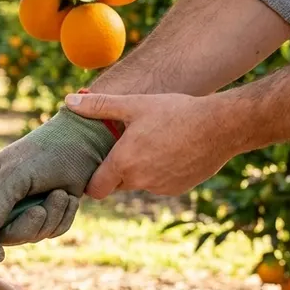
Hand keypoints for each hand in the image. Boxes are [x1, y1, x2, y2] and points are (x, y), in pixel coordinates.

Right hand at [0, 110, 116, 262]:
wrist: (85, 142)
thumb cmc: (46, 151)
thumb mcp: (16, 175)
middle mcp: (3, 203)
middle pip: (5, 238)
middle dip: (26, 226)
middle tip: (40, 209)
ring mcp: (27, 210)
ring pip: (32, 236)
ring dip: (50, 218)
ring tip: (59, 193)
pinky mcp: (51, 214)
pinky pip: (54, 231)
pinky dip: (64, 217)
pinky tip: (68, 196)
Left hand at [64, 91, 242, 197]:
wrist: (222, 126)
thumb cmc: (176, 112)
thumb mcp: (134, 104)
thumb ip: (98, 106)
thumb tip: (67, 101)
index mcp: (124, 163)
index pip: (94, 189)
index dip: (90, 180)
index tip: (91, 167)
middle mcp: (140, 181)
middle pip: (115, 185)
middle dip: (114, 171)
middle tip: (120, 148)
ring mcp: (160, 187)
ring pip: (139, 183)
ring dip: (138, 170)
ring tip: (150, 144)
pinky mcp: (178, 188)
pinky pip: (159, 184)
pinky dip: (159, 172)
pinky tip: (169, 150)